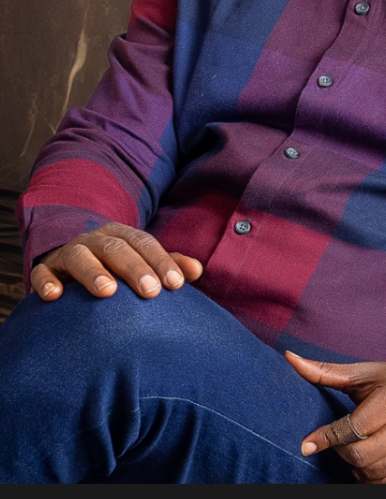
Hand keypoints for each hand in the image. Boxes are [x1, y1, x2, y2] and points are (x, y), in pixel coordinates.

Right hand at [30, 222, 202, 301]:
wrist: (69, 263)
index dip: (160, 261)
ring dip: (93, 272)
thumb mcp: (140, 262)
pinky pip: (42, 272)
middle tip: (151, 292)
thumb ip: (167, 266)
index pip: (143, 243)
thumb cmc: (115, 268)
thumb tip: (197, 270)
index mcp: (121, 235)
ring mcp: (69, 252)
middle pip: (116, 248)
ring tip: (107, 292)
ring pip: (80, 256)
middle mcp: (96, 239)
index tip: (175, 284)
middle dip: (134, 268)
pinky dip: (46, 282)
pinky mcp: (46, 269)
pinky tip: (54, 297)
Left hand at [285, 352, 385, 483]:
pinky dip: (375, 479)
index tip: (308, 444)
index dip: (328, 437)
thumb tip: (290, 359)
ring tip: (355, 450)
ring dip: (357, 467)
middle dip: (343, 452)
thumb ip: (327, 372)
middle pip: (364, 454)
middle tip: (339, 442)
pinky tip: (371, 464)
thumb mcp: (366, 372)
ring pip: (376, 472)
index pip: (355, 427)